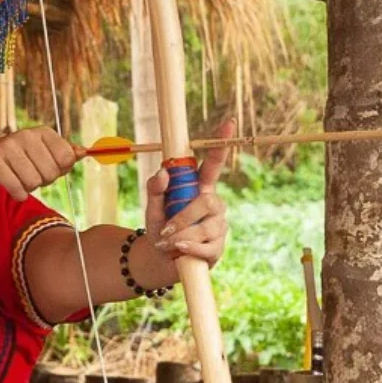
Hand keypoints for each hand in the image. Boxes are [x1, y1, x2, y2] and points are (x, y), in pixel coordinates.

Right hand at [0, 127, 77, 200]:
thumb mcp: (42, 153)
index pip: (67, 158)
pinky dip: (17, 194)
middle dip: (43, 181)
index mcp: (43, 132)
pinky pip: (18, 190)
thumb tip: (84, 152)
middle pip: (52, 173)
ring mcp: (8, 146)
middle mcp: (27, 135)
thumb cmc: (17, 160)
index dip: (60, 170)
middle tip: (28, 173)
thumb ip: (65, 154)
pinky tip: (10, 186)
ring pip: (34, 182)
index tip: (46, 167)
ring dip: (28, 187)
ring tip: (17, 176)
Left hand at [141, 119, 230, 266]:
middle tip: (166, 229)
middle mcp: (213, 204)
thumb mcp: (152, 207)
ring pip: (206, 227)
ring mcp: (218, 225)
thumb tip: (163, 172)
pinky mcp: (218, 247)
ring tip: (166, 242)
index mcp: (199, 188)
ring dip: (181, 235)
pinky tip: (178, 250)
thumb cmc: (160, 227)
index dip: (221, 143)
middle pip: (208, 202)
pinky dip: (188, 248)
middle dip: (184, 216)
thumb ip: (155, 189)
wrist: (161, 260)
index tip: (229, 122)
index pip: (213, 163)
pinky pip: (207, 246)